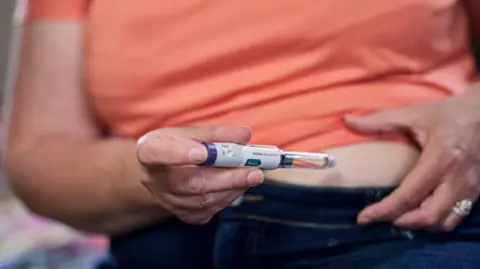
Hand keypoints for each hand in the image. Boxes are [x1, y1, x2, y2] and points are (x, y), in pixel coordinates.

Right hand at [136, 126, 263, 223]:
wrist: (164, 171)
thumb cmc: (178, 145)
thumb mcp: (191, 132)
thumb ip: (217, 134)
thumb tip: (245, 135)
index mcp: (149, 150)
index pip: (156, 153)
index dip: (179, 154)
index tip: (203, 152)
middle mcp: (152, 179)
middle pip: (189, 183)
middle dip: (227, 178)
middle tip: (254, 172)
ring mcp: (166, 201)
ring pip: (202, 200)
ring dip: (232, 188)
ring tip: (253, 176)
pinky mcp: (181, 214)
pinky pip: (207, 211)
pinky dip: (227, 198)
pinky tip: (238, 186)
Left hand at [344, 92, 479, 231]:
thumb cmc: (450, 113)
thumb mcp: (415, 114)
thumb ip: (380, 121)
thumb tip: (348, 121)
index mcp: (441, 159)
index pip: (409, 195)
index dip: (384, 210)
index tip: (363, 218)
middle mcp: (457, 178)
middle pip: (428, 216)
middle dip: (401, 222)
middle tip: (380, 218)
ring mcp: (471, 188)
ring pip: (444, 221)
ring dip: (419, 225)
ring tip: (397, 218)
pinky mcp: (477, 192)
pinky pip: (456, 216)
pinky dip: (435, 221)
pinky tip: (419, 213)